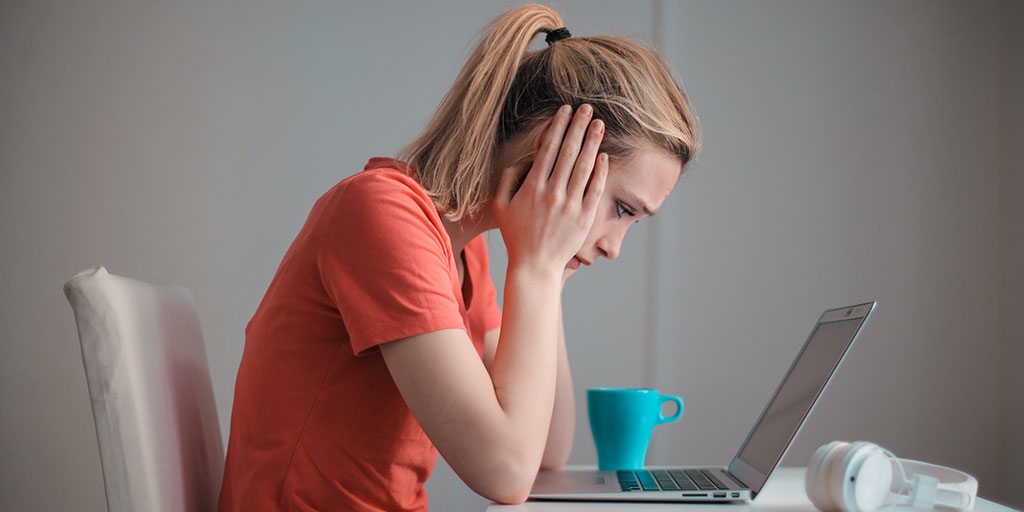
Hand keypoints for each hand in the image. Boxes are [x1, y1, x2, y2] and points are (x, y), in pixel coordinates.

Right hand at [493, 104, 607, 277]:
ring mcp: (570, 206)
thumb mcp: (501, 206)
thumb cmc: (516, 235)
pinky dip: (600, 171)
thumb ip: (507, 179)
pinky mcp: (584, 218)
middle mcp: (552, 194)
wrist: (535, 266)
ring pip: (584, 167)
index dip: (558, 127)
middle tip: (587, 108)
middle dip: (578, 127)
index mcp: (532, 188)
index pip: (547, 149)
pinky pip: (595, 189)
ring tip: (599, 124)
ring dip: (592, 142)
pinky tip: (604, 155)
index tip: (565, 110)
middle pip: (568, 152)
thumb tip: (522, 159)